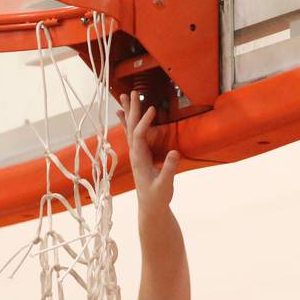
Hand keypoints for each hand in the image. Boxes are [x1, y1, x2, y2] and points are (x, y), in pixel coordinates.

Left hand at [116, 92, 179, 211]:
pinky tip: (124, 114)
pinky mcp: (139, 155)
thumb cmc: (157, 197)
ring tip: (125, 96)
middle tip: (133, 92)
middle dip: (132, 110)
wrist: (150, 207)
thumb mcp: (165, 185)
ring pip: (130, 129)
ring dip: (129, 112)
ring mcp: (136, 154)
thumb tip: (175, 153)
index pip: (139, 136)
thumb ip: (169, 170)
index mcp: (139, 159)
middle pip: (131, 128)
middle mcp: (135, 154)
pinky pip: (132, 134)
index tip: (152, 109)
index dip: (144, 122)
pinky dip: (129, 122)